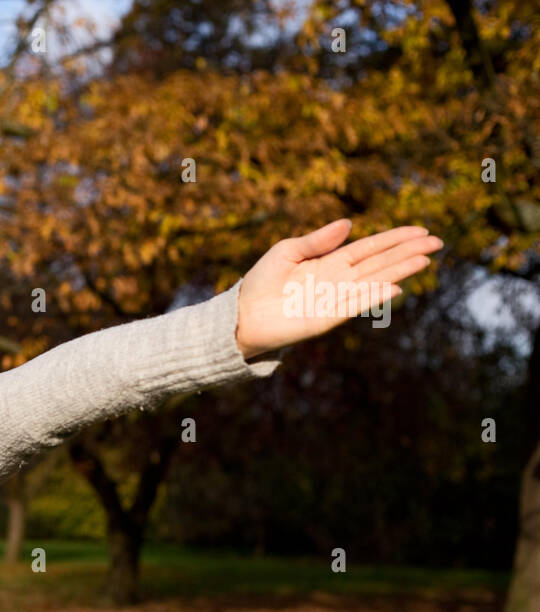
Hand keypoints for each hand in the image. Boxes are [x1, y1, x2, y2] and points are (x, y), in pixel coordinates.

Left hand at [234, 220, 442, 358]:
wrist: (242, 314)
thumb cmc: (262, 282)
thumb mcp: (287, 251)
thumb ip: (318, 240)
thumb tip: (349, 224)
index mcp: (331, 262)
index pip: (371, 247)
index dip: (395, 238)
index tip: (420, 230)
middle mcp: (339, 280)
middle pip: (381, 263)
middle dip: (408, 252)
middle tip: (437, 242)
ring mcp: (336, 300)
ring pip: (375, 282)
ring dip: (399, 271)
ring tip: (424, 260)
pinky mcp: (327, 319)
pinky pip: (355, 305)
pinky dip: (375, 296)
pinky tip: (394, 287)